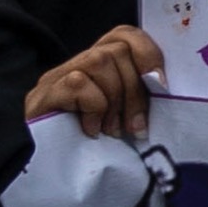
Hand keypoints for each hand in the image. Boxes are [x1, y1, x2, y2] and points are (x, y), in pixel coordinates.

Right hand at [22, 25, 158, 136]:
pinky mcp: (42, 96)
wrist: (53, 172)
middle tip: (134, 126)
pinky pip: (79, 83)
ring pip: (99, 61)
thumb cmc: (99, 146)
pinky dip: (93, 108)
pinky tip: (92, 130)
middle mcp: (76, 65)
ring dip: (114, 99)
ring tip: (112, 129)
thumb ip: (142, 96)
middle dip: (135, 90)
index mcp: (100, 66)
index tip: (161, 84)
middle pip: (117, 51)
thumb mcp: (127, 116)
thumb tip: (164, 86)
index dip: (148, 53)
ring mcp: (55, 79)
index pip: (125, 34)